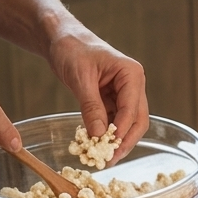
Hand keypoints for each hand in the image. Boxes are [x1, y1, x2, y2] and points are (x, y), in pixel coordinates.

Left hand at [46, 28, 148, 164]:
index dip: (122, 131)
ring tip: (103, 157)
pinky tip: (96, 144)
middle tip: (110, 159)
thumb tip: (99, 135)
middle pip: (137, 120)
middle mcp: (133, 85)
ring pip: (127, 123)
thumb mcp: (80, 78)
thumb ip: (91, 107)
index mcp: (131, 74)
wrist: (60, 38)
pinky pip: (113, 120)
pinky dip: (106, 133)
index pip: (132, 109)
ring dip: (116, 140)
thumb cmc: (71, 49)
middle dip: (125, 141)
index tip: (110, 149)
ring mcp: (123, 93)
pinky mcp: (111, 99)